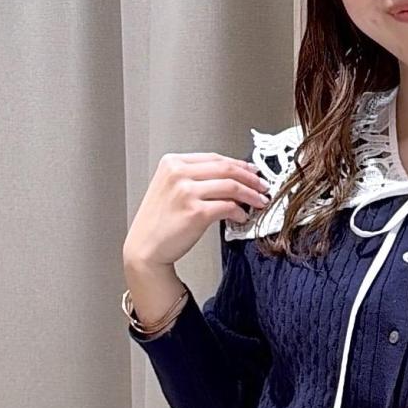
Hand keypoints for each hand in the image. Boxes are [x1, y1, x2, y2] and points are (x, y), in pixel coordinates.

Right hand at [123, 151, 271, 273]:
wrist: (145, 249)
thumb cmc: (158, 224)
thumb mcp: (170, 189)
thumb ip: (194, 179)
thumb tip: (229, 180)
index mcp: (172, 163)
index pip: (214, 158)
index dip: (238, 164)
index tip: (252, 170)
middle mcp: (178, 174)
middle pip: (226, 168)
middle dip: (250, 177)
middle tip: (263, 186)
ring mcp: (186, 192)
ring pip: (231, 186)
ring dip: (251, 194)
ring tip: (260, 201)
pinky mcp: (195, 212)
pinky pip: (228, 207)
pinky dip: (240, 211)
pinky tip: (242, 216)